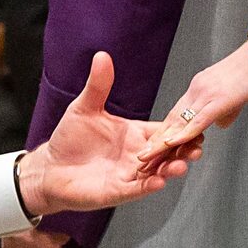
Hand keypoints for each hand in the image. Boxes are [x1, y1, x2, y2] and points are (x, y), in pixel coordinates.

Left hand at [18, 52, 198, 214]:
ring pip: (157, 173)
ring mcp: (129, 175)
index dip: (180, 129)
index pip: (163, 131)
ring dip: (171, 169)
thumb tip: (102, 56)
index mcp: (134, 134)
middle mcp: (136, 155)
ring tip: (181, 165)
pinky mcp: (117, 191)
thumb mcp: (85, 108)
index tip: (197, 125)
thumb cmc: (69, 139)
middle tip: (197, 148)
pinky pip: (137, 189)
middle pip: (167, 153)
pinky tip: (159, 181)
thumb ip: (98, 85)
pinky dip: (149, 186)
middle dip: (184, 151)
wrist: (50, 168)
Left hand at [139, 39, 247, 174]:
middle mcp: (197, 89)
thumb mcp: (236, 95)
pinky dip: (182, 135)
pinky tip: (170, 145)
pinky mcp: (218, 100)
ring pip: (178, 122)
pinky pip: (196, 121)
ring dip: (160, 143)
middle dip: (155, 141)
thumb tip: (220, 125)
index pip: (177, 114)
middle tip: (141, 159)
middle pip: (171, 119)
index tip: (152, 147)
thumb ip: (225, 110)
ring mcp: (206, 94)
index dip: (163, 132)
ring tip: (146, 158)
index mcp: (200, 87)